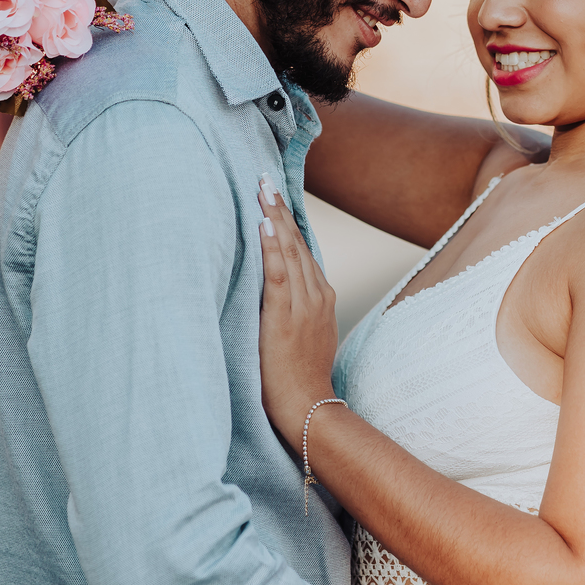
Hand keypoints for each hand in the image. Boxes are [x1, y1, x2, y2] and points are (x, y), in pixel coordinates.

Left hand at [258, 178, 339, 444]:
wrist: (308, 408)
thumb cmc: (300, 376)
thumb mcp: (308, 333)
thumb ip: (297, 306)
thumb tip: (279, 287)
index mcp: (322, 296)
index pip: (304, 248)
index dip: (288, 219)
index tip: (275, 193)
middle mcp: (316, 294)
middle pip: (297, 241)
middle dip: (279, 208)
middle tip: (264, 177)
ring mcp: (302, 304)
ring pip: (289, 250)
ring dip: (274, 217)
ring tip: (262, 188)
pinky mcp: (283, 317)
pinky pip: (278, 274)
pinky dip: (272, 247)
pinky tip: (263, 224)